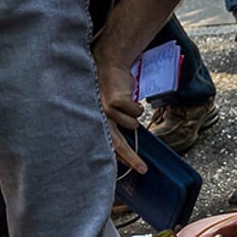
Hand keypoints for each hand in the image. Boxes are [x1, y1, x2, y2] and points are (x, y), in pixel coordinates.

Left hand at [91, 37, 147, 174]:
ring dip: (134, 116)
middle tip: (143, 169)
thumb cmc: (110, 89)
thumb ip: (113, 126)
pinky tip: (129, 98)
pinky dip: (137, 107)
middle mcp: (96, 118)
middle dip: (131, 158)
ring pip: (133, 125)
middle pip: (116, 144)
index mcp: (93, 122)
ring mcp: (105, 110)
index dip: (118, 160)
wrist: (108, 65)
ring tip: (126, 104)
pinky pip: (137, 113)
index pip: (105, 146)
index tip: (128, 171)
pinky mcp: (114, 101)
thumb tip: (125, 147)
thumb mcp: (108, 110)